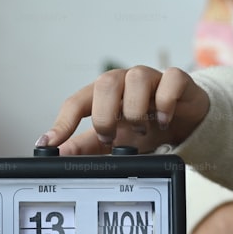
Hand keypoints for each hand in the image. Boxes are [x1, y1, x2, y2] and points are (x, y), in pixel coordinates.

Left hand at [37, 66, 209, 154]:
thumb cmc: (145, 127)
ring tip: (141, 130)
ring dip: (135, 110)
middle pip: (105, 84)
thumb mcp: (114, 140)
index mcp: (103, 95)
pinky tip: (163, 121)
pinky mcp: (177, 80)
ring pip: (137, 78)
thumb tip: (56, 155)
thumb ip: (85, 146)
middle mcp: (124, 81)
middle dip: (104, 116)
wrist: (184, 124)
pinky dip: (165, 104)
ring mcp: (151, 78)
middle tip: (111, 138)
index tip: (48, 144)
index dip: (62, 123)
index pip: (76, 102)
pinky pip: (170, 81)